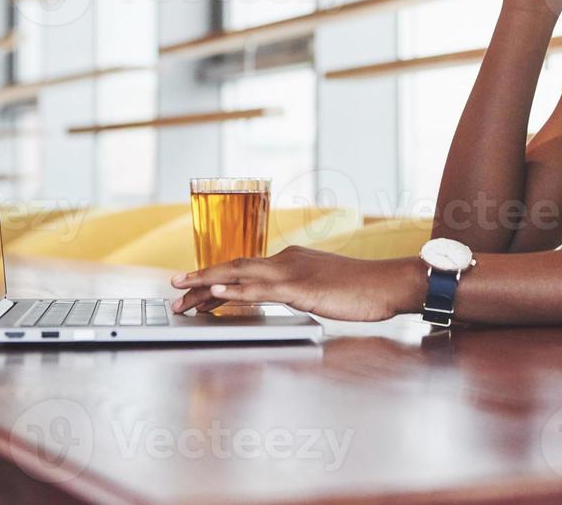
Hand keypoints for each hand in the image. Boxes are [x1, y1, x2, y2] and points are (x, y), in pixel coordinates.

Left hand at [170, 246, 420, 321]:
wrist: (389, 283)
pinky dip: (234, 291)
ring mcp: (291, 272)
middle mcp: (285, 260)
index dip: (215, 277)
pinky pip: (259, 290)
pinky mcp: (300, 288)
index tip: (193, 289)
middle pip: (233, 267)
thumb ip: (300, 291)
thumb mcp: (324, 289)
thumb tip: (286, 301)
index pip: (244, 268)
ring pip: (239, 275)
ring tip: (180, 293)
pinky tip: (215, 296)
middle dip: (199, 279)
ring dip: (205, 285)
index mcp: (290, 260)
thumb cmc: (363, 289)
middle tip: (172, 290)